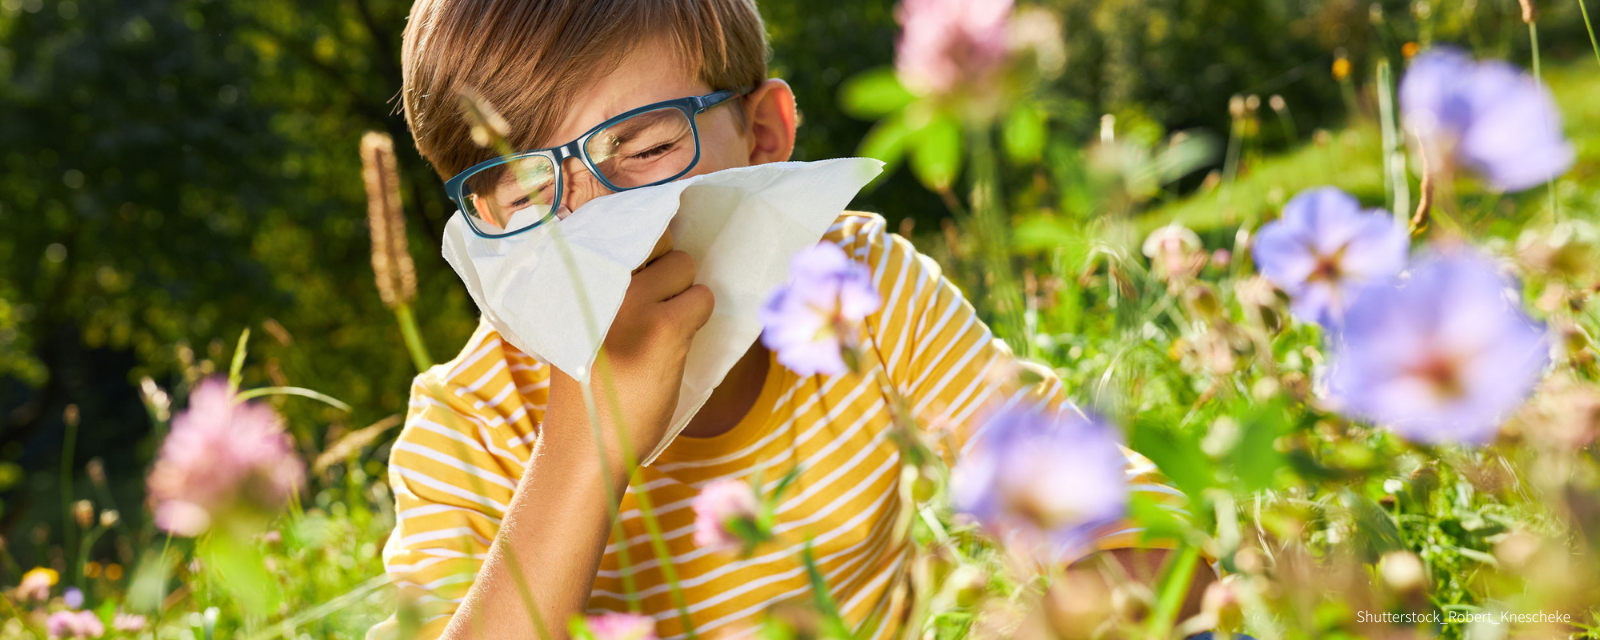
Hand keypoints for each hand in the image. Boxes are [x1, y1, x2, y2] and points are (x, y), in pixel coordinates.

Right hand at [547, 229, 713, 460]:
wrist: (585, 444)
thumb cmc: (584, 388)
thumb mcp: (574, 324)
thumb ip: (599, 288)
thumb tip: (649, 252)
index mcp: (570, 276)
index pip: (615, 221)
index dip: (642, 231)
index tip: (649, 246)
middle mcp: (599, 278)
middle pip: (656, 236)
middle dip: (663, 264)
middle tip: (656, 299)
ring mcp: (634, 299)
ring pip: (684, 264)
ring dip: (682, 293)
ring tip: (660, 328)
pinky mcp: (666, 326)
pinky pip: (703, 298)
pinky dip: (698, 317)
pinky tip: (674, 344)